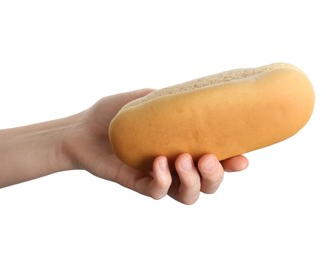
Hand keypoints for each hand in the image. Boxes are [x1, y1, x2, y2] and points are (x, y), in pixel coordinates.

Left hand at [64, 89, 247, 203]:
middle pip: (208, 184)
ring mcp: (157, 177)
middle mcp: (174, 166)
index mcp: (182, 146)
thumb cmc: (112, 114)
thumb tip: (196, 92)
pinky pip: (158, 192)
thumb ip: (169, 99)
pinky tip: (158, 162)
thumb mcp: (144, 99)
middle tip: (209, 159)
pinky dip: (162, 180)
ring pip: (188, 195)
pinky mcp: (138, 184)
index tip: (243, 159)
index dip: (232, 163)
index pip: (214, 159)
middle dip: (216, 176)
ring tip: (182, 159)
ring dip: (192, 181)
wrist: (81, 128)